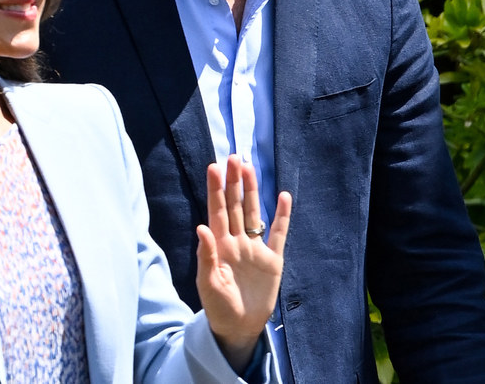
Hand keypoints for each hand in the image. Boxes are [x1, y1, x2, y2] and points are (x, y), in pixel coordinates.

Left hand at [195, 154, 291, 371]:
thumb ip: (206, 255)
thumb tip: (201, 227)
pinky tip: (283, 196)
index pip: (217, 211)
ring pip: (254, 213)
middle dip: (234, 182)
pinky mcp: (273, 260)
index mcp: (219, 245)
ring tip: (250, 167)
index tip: (215, 167)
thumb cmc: (218, 307)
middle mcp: (237, 241)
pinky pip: (278, 234)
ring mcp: (255, 249)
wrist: (239, 327)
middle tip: (234, 157)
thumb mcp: (208, 284)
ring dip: (252, 191)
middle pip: (235, 206)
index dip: (216, 189)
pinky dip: (282, 216)